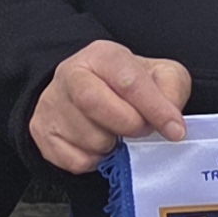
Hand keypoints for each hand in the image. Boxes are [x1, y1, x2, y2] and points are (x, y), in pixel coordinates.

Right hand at [30, 39, 192, 171]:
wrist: (86, 91)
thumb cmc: (127, 84)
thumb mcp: (159, 74)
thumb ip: (172, 90)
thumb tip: (172, 122)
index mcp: (102, 55)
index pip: (128, 81)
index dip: (155, 109)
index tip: (175, 130)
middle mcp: (70, 75)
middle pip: (96, 105)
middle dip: (129, 125)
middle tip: (142, 130)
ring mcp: (52, 104)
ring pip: (88, 139)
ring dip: (113, 146)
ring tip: (118, 134)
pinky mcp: (42, 133)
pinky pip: (75, 161)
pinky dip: (95, 161)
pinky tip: (99, 145)